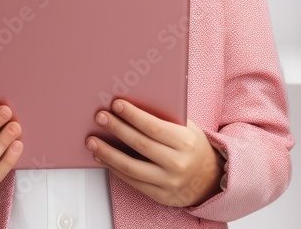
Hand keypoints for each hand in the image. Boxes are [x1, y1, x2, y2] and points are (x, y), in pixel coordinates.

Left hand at [85, 99, 223, 207]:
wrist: (208, 178)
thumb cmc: (192, 147)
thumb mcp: (186, 129)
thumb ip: (165, 118)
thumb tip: (132, 106)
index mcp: (185, 142)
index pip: (154, 127)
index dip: (133, 115)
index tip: (117, 104)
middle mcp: (178, 163)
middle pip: (140, 144)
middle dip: (117, 129)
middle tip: (100, 117)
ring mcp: (169, 182)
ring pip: (131, 167)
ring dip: (108, 153)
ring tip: (92, 141)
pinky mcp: (160, 195)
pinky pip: (133, 181)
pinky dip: (114, 169)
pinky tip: (103, 158)